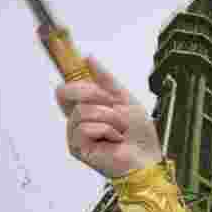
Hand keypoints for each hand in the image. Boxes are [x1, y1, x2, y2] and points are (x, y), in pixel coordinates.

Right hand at [55, 57, 162, 178]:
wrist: (147, 156)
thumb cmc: (139, 135)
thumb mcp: (125, 99)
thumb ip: (106, 80)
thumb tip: (88, 59)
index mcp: (86, 108)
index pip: (67, 87)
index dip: (68, 73)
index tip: (72, 55)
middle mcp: (77, 120)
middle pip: (64, 92)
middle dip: (93, 92)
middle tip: (112, 103)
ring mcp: (75, 134)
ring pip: (82, 109)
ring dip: (110, 116)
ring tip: (120, 128)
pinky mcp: (77, 147)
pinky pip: (86, 126)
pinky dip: (107, 130)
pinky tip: (115, 139)